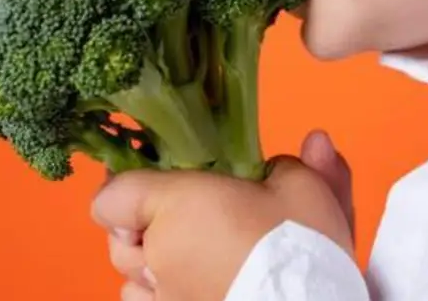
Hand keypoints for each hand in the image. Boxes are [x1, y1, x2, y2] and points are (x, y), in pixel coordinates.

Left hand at [92, 130, 355, 300]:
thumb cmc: (300, 247)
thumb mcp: (309, 190)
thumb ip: (300, 164)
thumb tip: (315, 142)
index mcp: (175, 208)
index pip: (112, 197)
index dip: (124, 188)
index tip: (150, 181)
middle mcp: (156, 256)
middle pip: (119, 242)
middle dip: (141, 229)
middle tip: (179, 218)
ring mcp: (163, 298)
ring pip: (131, 282)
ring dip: (149, 267)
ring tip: (185, 258)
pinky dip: (162, 296)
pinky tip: (192, 288)